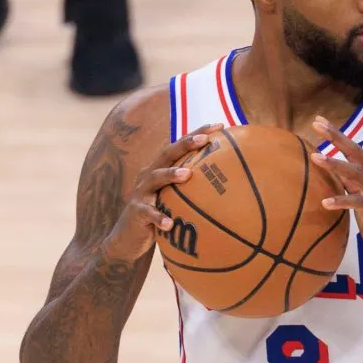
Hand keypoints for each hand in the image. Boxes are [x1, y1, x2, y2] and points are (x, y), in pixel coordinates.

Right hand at [101, 122, 224, 262]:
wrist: (129, 236)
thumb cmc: (161, 213)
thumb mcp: (177, 198)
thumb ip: (196, 188)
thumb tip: (232, 185)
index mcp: (162, 168)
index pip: (181, 146)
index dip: (198, 133)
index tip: (220, 126)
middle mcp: (150, 175)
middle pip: (167, 154)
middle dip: (185, 144)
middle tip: (204, 140)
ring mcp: (141, 192)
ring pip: (155, 178)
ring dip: (171, 174)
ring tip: (187, 174)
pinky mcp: (136, 211)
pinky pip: (148, 213)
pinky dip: (158, 218)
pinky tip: (169, 224)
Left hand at [309, 116, 362, 268]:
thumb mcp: (360, 200)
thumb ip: (350, 184)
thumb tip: (332, 170)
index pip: (353, 149)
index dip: (336, 135)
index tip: (318, 121)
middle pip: (356, 152)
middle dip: (336, 137)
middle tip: (317, 125)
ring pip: (356, 173)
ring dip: (335, 164)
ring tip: (315, 158)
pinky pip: (359, 203)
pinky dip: (342, 201)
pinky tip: (326, 203)